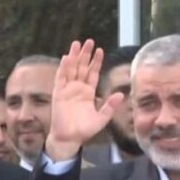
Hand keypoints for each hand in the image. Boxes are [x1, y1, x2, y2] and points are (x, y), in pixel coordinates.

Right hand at [45, 39, 124, 160]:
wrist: (69, 138)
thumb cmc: (84, 130)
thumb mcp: (102, 118)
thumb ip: (110, 106)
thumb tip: (121, 94)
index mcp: (88, 92)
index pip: (93, 73)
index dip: (96, 62)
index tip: (100, 50)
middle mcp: (78, 88)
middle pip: (82, 67)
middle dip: (86, 54)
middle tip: (89, 41)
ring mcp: (67, 89)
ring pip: (71, 69)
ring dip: (74, 56)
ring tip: (77, 43)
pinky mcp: (59, 93)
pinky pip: (61, 78)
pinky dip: (64, 68)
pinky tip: (67, 57)